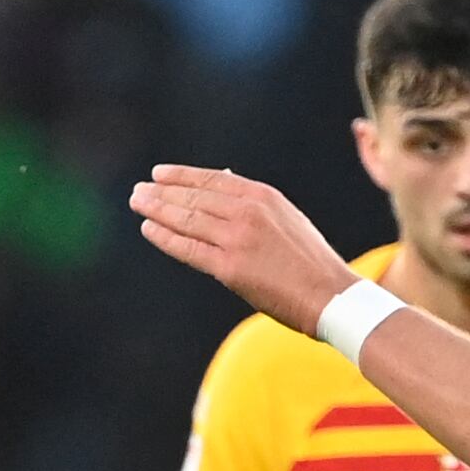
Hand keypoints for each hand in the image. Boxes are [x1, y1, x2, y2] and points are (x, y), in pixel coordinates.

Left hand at [129, 165, 363, 335]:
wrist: (331, 295)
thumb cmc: (312, 263)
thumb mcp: (288, 220)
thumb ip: (257, 205)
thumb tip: (226, 184)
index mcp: (263, 196)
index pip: (213, 180)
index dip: (182, 176)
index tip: (159, 174)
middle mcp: (248, 212)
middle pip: (194, 197)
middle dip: (162, 192)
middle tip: (139, 191)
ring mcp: (237, 238)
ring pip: (186, 218)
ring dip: (157, 209)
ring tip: (138, 204)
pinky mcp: (230, 268)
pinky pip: (188, 248)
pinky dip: (165, 237)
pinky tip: (149, 229)